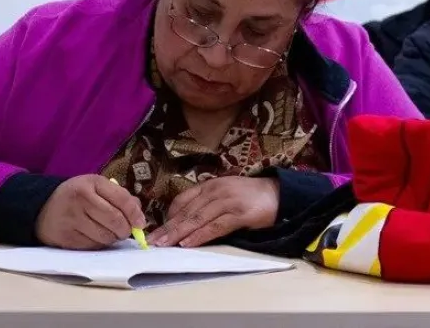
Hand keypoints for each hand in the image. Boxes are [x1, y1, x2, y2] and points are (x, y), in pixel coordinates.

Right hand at [35, 174, 145, 249]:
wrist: (42, 207)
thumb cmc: (78, 196)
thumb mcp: (97, 187)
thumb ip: (119, 197)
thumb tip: (139, 217)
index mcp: (91, 183)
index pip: (122, 199)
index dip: (135, 214)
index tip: (140, 223)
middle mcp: (80, 200)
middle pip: (115, 220)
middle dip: (126, 229)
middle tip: (126, 231)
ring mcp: (71, 220)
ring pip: (105, 236)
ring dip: (113, 238)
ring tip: (110, 233)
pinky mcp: (65, 238)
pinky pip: (92, 246)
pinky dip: (100, 244)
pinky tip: (96, 237)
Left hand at [149, 176, 279, 247]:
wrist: (279, 193)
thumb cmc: (250, 196)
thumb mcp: (225, 193)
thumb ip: (207, 203)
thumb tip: (185, 222)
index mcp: (211, 185)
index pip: (183, 200)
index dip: (168, 216)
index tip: (157, 230)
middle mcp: (216, 191)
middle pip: (187, 211)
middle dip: (168, 228)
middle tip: (151, 241)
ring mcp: (228, 201)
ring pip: (197, 219)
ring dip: (179, 233)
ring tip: (164, 244)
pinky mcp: (240, 214)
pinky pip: (216, 226)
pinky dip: (200, 235)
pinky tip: (188, 243)